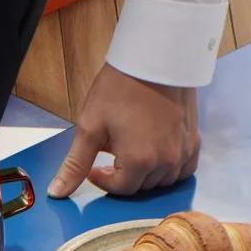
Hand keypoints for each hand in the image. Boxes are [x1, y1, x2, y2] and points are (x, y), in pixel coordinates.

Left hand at [49, 63, 198, 199]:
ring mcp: (184, 149)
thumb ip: (75, 165)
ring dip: (146, 176)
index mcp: (139, 160)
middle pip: (141, 187)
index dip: (103, 180)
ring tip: (131, 156)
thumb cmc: (120, 88)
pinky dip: (171, 169)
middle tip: (111, 160)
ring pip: (163, 180)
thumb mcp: (90, 128)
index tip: (94, 167)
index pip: (120, 189)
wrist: (154, 57)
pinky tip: (157, 158)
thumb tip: (56, 192)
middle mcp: (166, 160)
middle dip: (123, 178)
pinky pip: (185, 168)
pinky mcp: (194, 138)